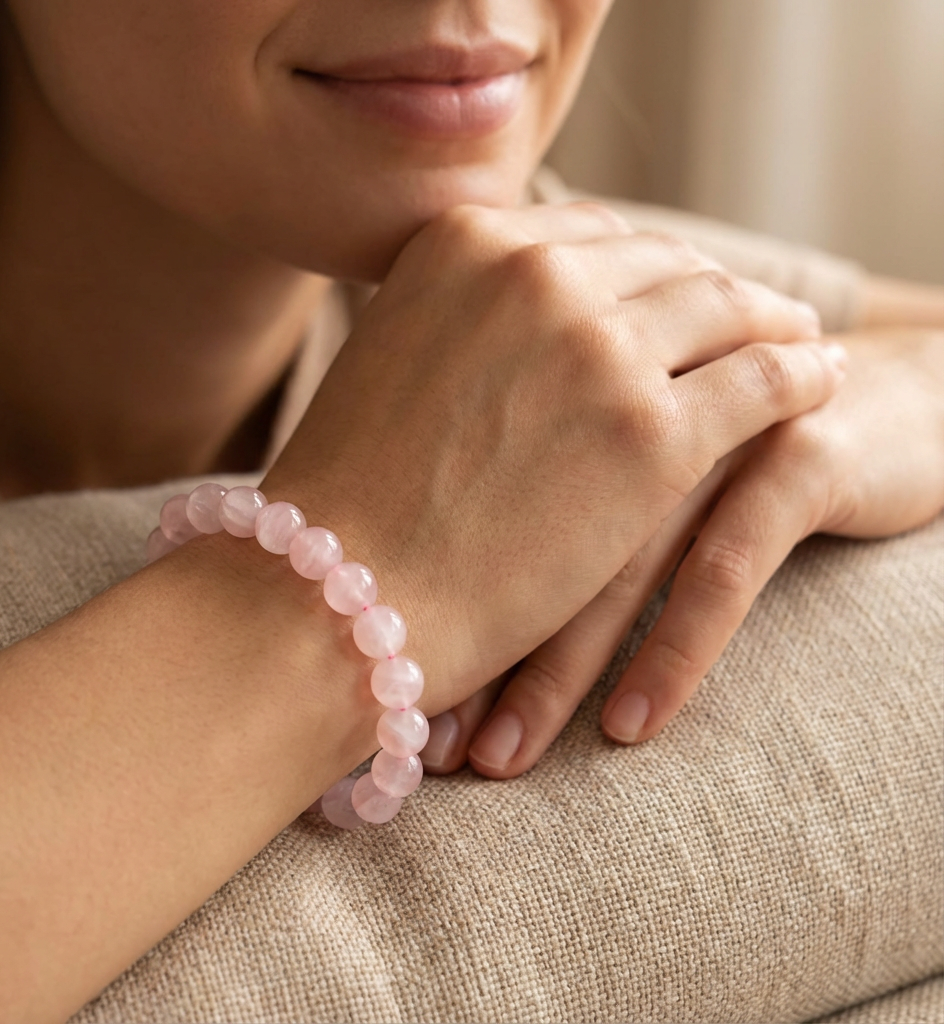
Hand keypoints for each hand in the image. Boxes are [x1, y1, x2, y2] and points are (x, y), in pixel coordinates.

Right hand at [260, 202, 844, 718]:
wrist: (340, 592)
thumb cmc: (353, 499)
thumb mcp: (395, 360)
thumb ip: (465, 319)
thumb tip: (525, 324)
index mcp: (466, 244)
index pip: (592, 234)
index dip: (646, 265)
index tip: (675, 291)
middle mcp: (536, 273)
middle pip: (668, 263)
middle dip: (715, 289)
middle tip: (754, 315)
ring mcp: (598, 349)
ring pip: (728, 308)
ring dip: (772, 322)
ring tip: (800, 343)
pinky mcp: (653, 434)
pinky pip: (764, 379)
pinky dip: (801, 374)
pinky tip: (818, 382)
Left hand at [427, 327, 942, 775]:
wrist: (879, 391)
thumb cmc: (728, 434)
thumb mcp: (628, 445)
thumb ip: (549, 475)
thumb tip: (435, 567)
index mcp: (573, 378)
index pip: (477, 490)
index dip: (423, 588)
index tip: (377, 682)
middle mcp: (629, 391)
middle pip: (527, 526)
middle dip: (472, 644)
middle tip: (425, 741)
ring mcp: (713, 421)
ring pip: (614, 557)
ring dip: (554, 671)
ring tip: (500, 759)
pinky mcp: (796, 458)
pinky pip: (723, 566)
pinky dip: (675, 651)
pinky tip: (633, 726)